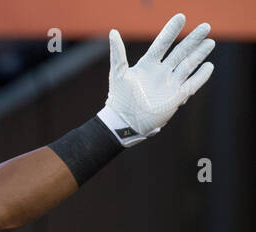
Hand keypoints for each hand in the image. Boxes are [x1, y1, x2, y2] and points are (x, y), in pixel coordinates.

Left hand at [98, 13, 214, 146]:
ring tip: (210, 42)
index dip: (171, 31)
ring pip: (188, 65)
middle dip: (192, 40)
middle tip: (206, 26)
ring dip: (199, 54)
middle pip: (180, 52)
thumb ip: (117, 53)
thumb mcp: (117, 74)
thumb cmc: (119, 99)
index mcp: (147, 65)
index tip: (181, 17)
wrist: (124, 122)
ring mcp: (169, 84)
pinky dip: (201, 76)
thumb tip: (113, 32)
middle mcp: (160, 72)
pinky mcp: (176, 97)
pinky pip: (192, 84)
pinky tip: (209, 66)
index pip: (162, 44)